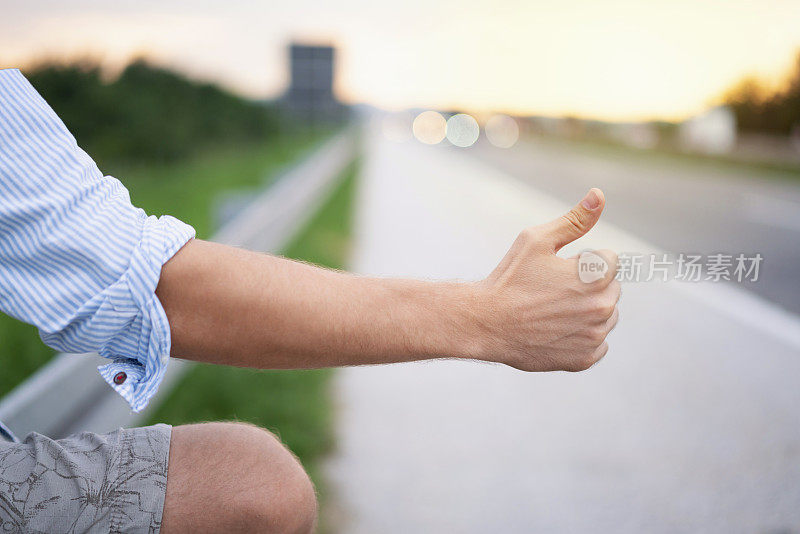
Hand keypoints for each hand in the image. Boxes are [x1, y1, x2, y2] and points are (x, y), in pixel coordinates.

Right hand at [474, 188, 619, 371]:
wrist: (485, 323)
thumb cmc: (509, 279)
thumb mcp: (537, 240)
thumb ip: (575, 220)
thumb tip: (599, 195)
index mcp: (597, 274)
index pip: (609, 260)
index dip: (581, 262)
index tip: (556, 271)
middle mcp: (603, 306)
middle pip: (611, 288)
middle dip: (589, 286)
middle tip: (551, 291)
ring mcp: (595, 335)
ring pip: (606, 315)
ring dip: (588, 311)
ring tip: (552, 311)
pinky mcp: (585, 359)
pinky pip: (598, 343)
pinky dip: (581, 337)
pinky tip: (555, 331)